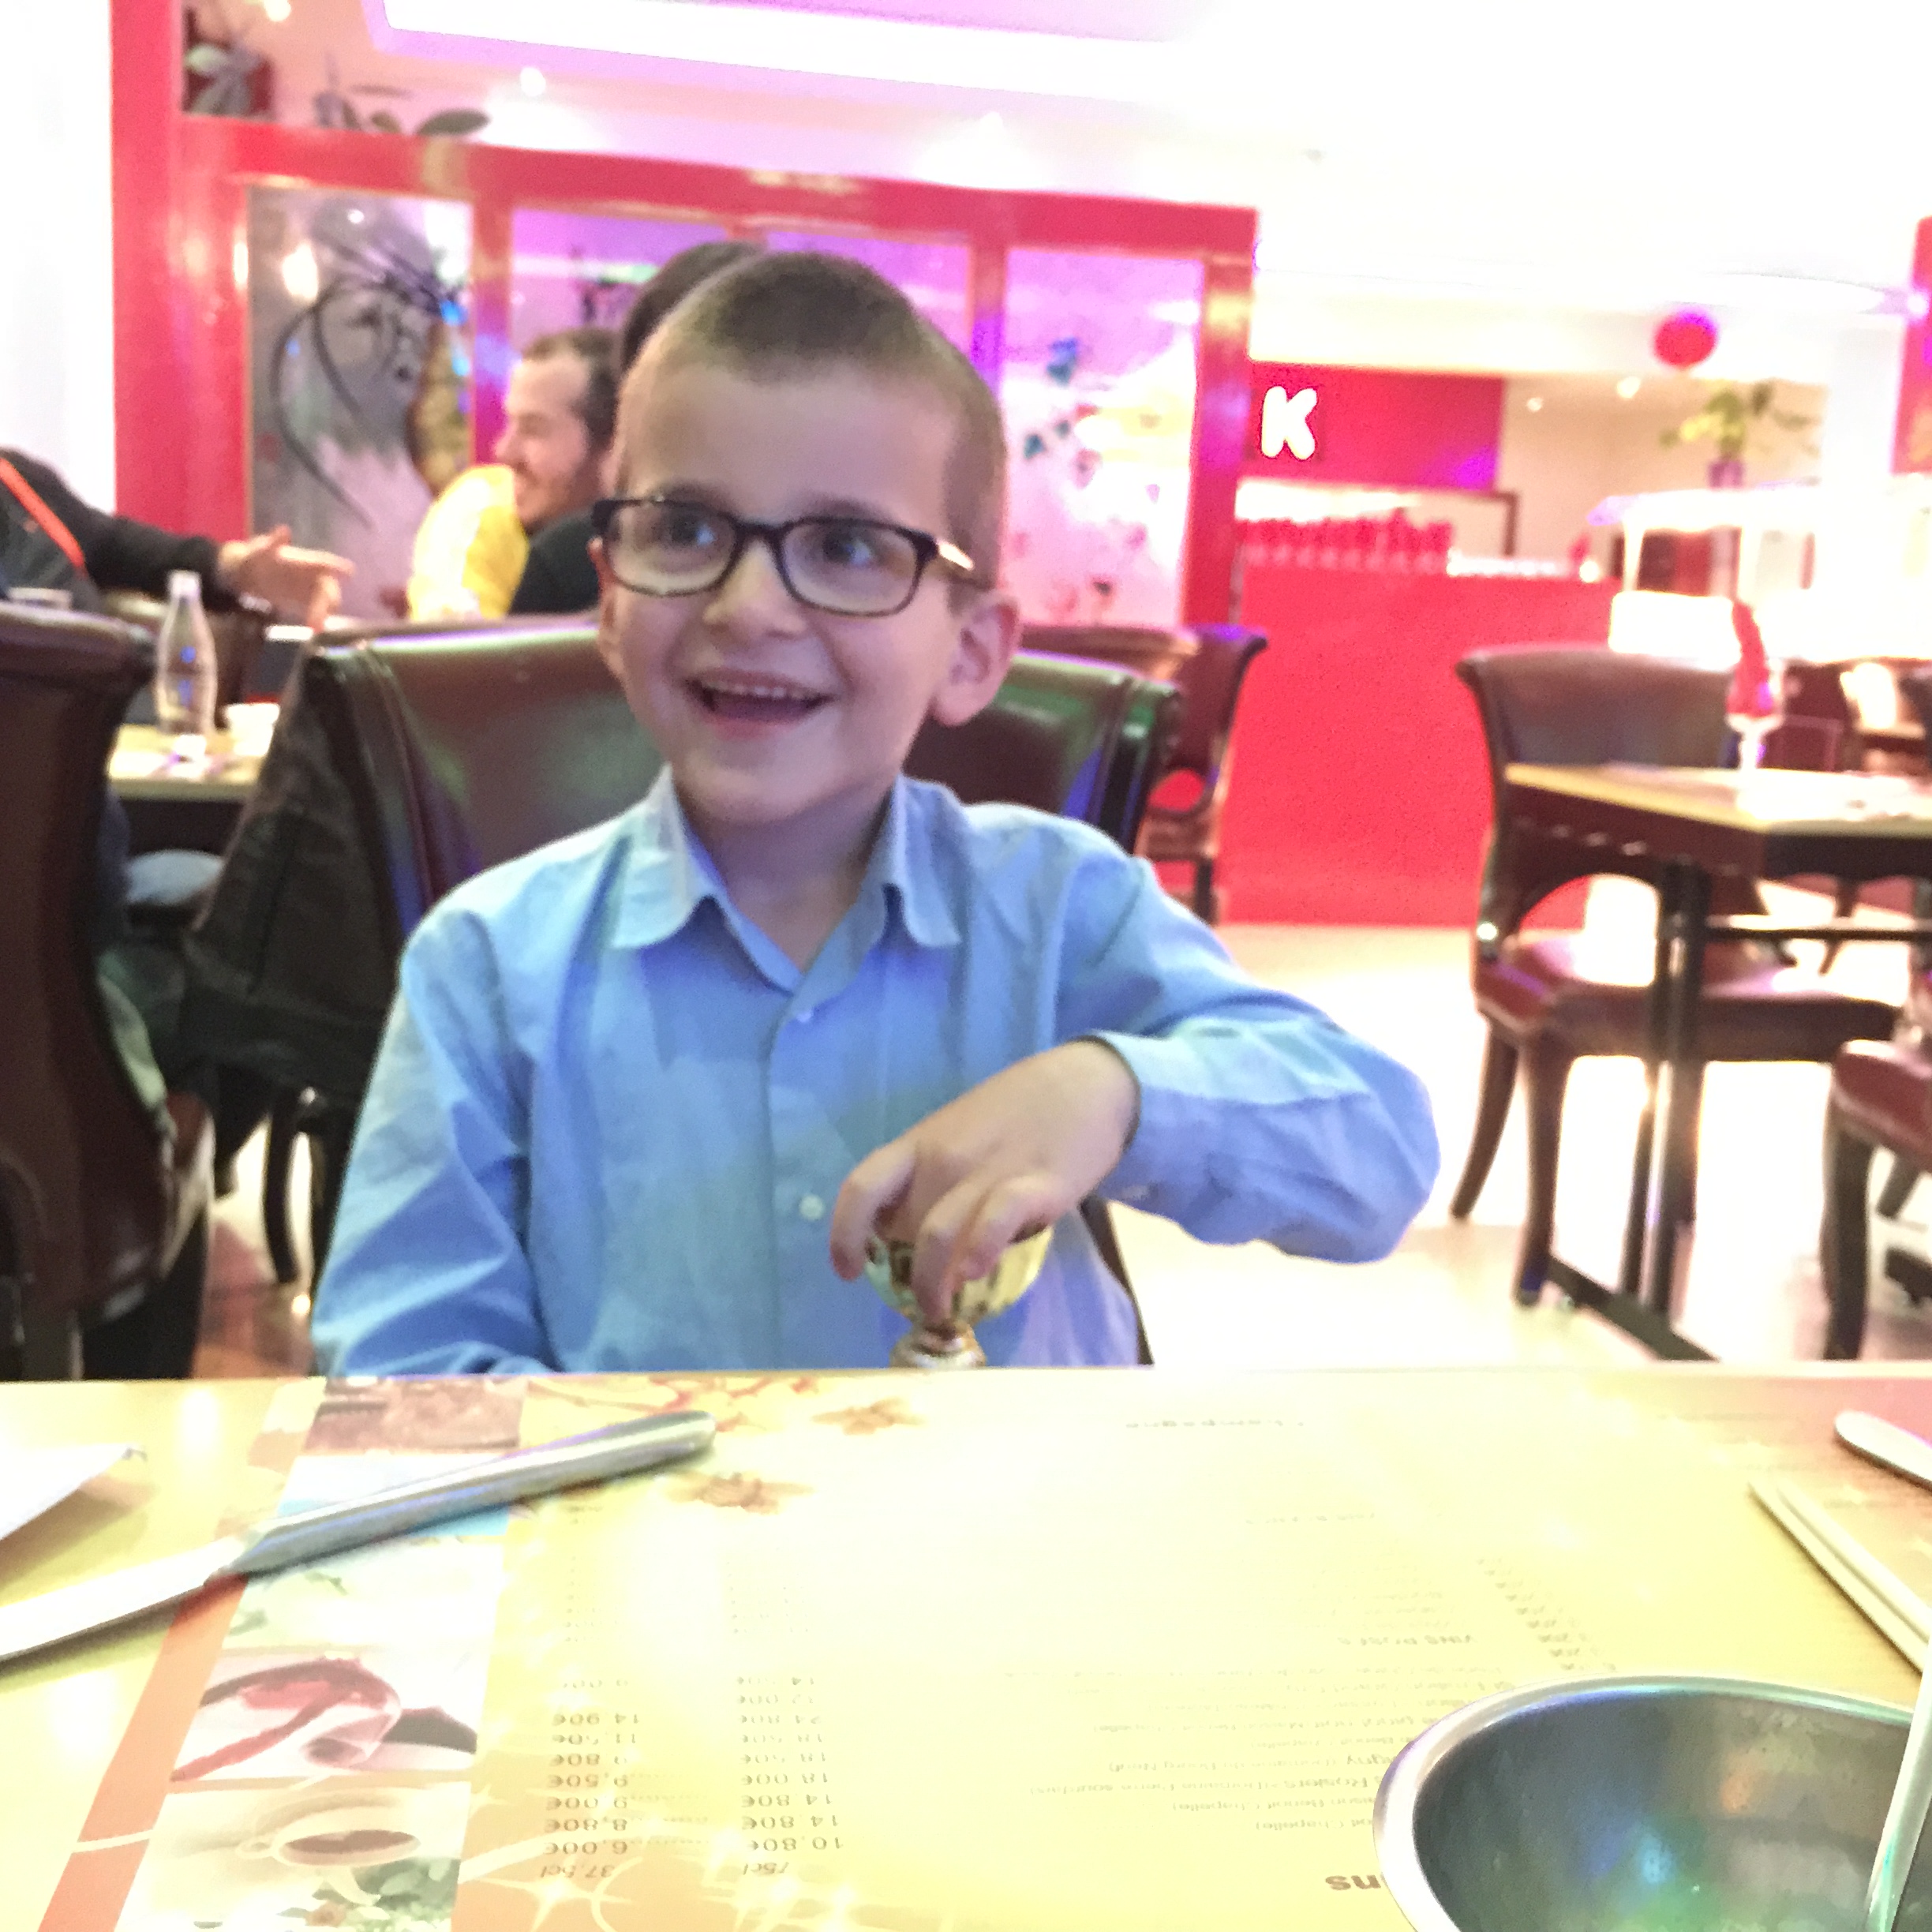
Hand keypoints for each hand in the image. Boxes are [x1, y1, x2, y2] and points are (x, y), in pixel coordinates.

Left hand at [217, 526, 353, 626]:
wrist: (249, 575)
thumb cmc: (257, 557)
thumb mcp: (262, 550)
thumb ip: (274, 542)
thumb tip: (284, 530)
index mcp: (307, 560)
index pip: (325, 562)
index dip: (337, 566)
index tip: (350, 571)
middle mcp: (314, 575)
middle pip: (328, 587)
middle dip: (327, 601)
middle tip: (323, 615)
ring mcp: (311, 590)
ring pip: (325, 602)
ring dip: (323, 613)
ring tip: (316, 627)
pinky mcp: (307, 603)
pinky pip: (317, 612)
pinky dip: (316, 620)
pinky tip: (313, 629)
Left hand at [829, 1042, 1139, 1325]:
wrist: (1085, 1084)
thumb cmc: (1018, 1112)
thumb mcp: (958, 1136)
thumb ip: (930, 1179)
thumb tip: (903, 1232)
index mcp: (919, 1144)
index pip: (861, 1187)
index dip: (844, 1234)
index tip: (847, 1270)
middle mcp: (943, 1159)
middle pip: (902, 1226)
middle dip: (903, 1276)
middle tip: (919, 1303)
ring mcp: (987, 1171)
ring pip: (936, 1235)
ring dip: (931, 1285)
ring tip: (940, 1310)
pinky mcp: (1034, 1184)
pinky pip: (993, 1221)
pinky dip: (978, 1251)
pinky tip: (975, 1273)